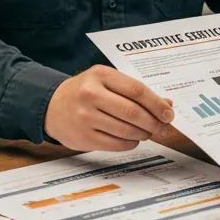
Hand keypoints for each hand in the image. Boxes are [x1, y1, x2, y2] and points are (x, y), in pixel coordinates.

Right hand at [44, 65, 173, 151]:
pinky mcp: (83, 137)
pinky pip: (116, 144)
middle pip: (133, 112)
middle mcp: (91, 94)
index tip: (168, 114)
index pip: (136, 90)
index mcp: (100, 75)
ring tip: (148, 132)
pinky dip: (130, 143)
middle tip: (164, 128)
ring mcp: (85, 117)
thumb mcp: (107, 81)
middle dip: (154, 123)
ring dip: (143, 134)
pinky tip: (132, 139)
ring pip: (126, 130)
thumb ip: (135, 91)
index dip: (156, 104)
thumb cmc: (86, 91)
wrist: (52, 105)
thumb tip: (166, 104)